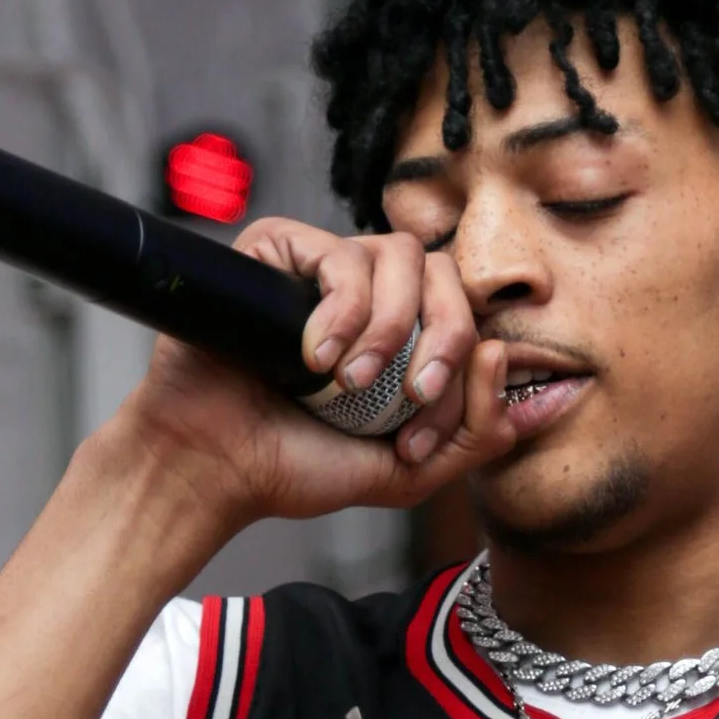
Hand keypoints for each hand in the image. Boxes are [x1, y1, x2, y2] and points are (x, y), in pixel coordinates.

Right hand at [124, 215, 512, 526]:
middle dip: (445, 338)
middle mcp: (370, 294)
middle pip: (447, 273)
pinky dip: (341, 310)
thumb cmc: (297, 465)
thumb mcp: (409, 469)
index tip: (419, 434)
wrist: (215, 466)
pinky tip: (313, 355)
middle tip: (410, 395)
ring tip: (348, 383)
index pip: (468, 315)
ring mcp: (323, 269)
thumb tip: (502, 357)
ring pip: (401, 254)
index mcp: (405, 335)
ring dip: (390, 328)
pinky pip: (339, 252)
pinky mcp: (278, 250)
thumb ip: (476, 434)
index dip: (462, 370)